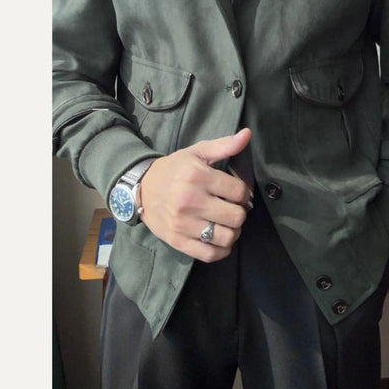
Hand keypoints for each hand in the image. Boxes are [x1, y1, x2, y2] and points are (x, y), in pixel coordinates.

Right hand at [139, 128, 252, 261]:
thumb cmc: (175, 169)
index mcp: (197, 176)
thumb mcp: (197, 152)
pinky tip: (219, 239)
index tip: (236, 193)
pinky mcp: (177, 241)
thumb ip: (224, 145)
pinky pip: (210, 254)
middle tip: (232, 208)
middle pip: (236, 216)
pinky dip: (221, 250)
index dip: (244, 193)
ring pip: (227, 237)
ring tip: (226, 223)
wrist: (141, 188)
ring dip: (233, 232)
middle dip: (239, 212)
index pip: (239, 192)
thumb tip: (247, 134)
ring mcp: (183, 223)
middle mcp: (190, 200)